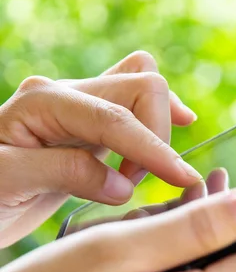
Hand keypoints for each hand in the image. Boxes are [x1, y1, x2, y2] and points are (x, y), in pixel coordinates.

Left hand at [0, 51, 199, 246]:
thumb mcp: (7, 182)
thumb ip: (66, 174)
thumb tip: (122, 185)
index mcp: (43, 101)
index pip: (115, 117)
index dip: (153, 148)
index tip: (182, 180)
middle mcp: (66, 94)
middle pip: (141, 86)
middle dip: (157, 135)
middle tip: (137, 183)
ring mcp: (81, 106)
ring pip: (144, 86)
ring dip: (159, 128)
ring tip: (140, 174)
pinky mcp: (92, 125)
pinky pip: (136, 105)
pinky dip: (159, 119)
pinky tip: (171, 135)